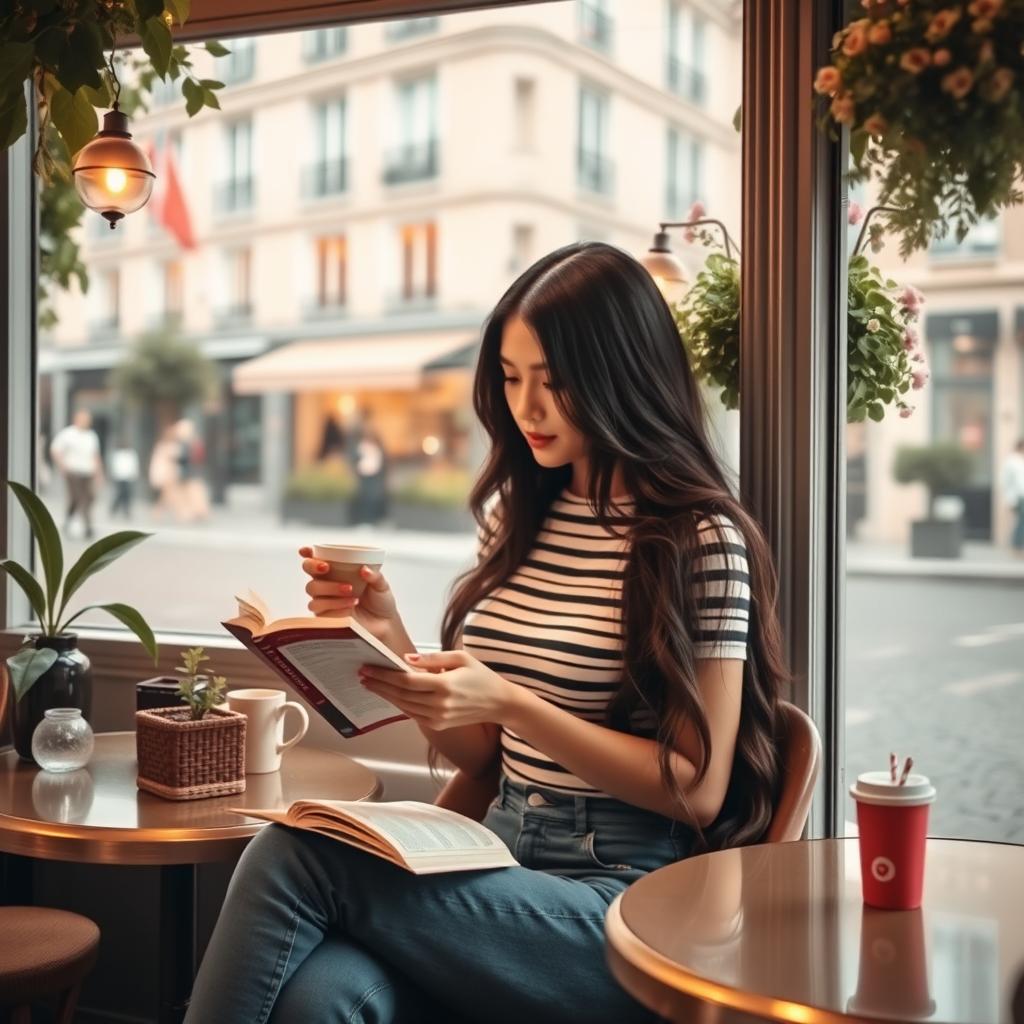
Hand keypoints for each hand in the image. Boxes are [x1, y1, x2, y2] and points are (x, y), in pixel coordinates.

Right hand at [298, 546, 400, 644]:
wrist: (384, 625)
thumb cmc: (381, 602)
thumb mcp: (382, 585)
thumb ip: (375, 576)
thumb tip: (364, 569)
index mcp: (339, 570)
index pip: (319, 558)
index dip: (308, 553)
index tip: (306, 550)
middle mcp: (328, 582)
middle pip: (308, 570)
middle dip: (313, 566)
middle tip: (327, 568)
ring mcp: (325, 599)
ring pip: (312, 588)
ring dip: (329, 587)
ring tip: (350, 590)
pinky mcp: (325, 615)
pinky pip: (319, 607)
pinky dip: (334, 604)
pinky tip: (350, 604)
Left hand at [357, 650, 518, 730]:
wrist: (498, 703)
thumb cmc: (481, 676)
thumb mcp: (461, 658)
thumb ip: (432, 659)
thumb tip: (406, 659)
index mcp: (445, 685)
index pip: (406, 681)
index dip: (384, 675)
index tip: (368, 668)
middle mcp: (439, 704)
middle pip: (400, 695)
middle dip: (379, 685)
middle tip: (362, 675)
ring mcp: (438, 717)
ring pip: (403, 706)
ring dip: (385, 695)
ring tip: (371, 684)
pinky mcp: (438, 724)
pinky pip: (412, 714)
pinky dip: (399, 704)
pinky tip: (389, 695)